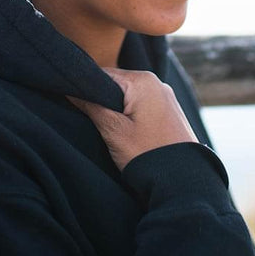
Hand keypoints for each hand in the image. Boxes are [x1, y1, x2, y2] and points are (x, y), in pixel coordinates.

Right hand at [66, 67, 198, 171]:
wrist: (183, 181)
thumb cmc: (147, 154)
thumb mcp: (113, 131)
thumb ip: (91, 106)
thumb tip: (71, 91)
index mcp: (143, 80)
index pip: (102, 74)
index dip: (86, 88)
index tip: (76, 105)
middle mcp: (157, 82)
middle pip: (116, 85)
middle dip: (103, 101)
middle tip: (95, 123)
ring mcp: (166, 97)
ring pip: (129, 97)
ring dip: (117, 111)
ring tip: (113, 132)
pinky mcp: (170, 112)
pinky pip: (142, 106)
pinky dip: (131, 116)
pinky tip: (129, 134)